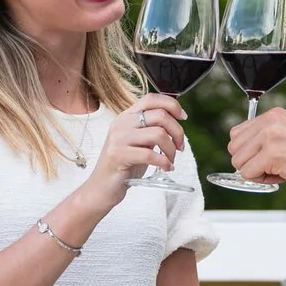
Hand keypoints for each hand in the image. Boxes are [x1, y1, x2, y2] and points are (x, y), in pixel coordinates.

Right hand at [72, 93, 187, 216]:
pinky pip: (150, 154)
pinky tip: (166, 168)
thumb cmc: (124, 164)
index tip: (183, 117)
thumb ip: (151, 129)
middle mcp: (121, 124)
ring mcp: (118, 139)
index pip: (151, 99)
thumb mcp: (138, 141)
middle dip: (178, 131)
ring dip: (171, 149)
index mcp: (126, 117)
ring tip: (170, 160)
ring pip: (158, 134)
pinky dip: (164, 162)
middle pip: (160, 115)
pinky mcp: (118, 155)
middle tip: (180, 146)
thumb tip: (176, 120)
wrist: (102, 187)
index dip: (171, 105)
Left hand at [226, 106, 285, 194]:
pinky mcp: (272, 154)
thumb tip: (240, 151)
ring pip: (238, 161)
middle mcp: (270, 122)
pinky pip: (248, 173)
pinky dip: (262, 180)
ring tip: (279, 169)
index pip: (237, 133)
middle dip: (249, 162)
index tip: (268, 156)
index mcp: (274, 115)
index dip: (249, 151)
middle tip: (273, 165)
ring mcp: (270, 136)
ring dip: (256, 171)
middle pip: (234, 147)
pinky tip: (281, 175)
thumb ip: (265, 137)